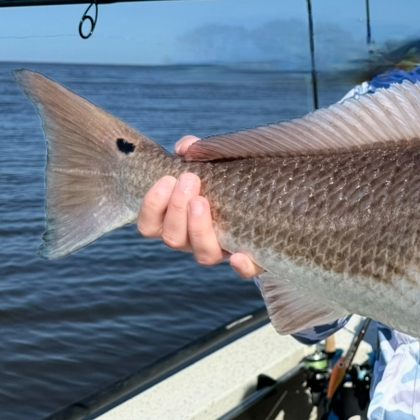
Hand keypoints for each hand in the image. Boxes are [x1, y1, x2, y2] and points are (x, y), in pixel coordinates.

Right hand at [136, 136, 263, 279]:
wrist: (269, 198)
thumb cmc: (229, 180)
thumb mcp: (212, 162)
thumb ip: (198, 151)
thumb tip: (187, 148)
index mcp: (177, 222)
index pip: (150, 226)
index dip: (152, 207)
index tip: (167, 179)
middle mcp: (195, 241)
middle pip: (174, 239)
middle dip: (176, 208)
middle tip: (189, 179)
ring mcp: (223, 251)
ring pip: (203, 255)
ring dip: (198, 229)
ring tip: (202, 201)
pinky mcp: (253, 258)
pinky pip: (247, 271)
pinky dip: (242, 267)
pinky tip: (239, 255)